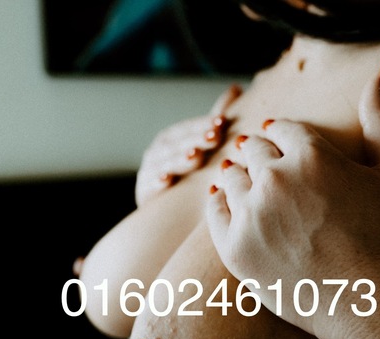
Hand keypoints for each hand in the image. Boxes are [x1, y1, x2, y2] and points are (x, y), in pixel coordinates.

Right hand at [135, 83, 242, 206]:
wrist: (163, 209)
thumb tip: (236, 87)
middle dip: (195, 139)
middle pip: (176, 144)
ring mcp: (149, 172)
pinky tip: (166, 180)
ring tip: (196, 156)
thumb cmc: (186, 172)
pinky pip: (149, 186)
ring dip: (179, 159)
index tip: (222, 122)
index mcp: (170, 139)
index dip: (203, 124)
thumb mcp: (200, 144)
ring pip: (164, 163)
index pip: (187, 128)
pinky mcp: (143, 192)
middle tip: (214, 136)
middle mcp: (157, 152)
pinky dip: (156, 182)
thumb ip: (214, 120)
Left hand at [206, 63, 379, 338]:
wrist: (368, 302)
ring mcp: (251, 214)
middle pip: (253, 152)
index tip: (275, 137)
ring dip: (236, 175)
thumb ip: (379, 120)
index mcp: (311, 154)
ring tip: (239, 177)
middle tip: (254, 156)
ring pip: (231, 179)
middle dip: (257, 153)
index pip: (282, 130)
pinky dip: (218, 202)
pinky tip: (224, 200)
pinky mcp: (234, 248)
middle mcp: (275, 178)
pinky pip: (215, 211)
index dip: (280, 134)